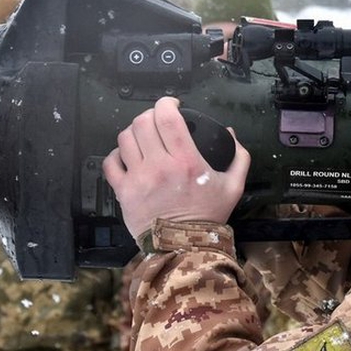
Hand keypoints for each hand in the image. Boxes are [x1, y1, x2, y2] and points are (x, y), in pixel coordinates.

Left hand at [103, 97, 250, 238]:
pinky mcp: (124, 191)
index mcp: (187, 161)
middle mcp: (160, 165)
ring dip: (134, 132)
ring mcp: (138, 178)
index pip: (169, 118)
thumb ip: (239, 157)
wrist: (185, 247)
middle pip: (143, 123)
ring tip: (143, 137)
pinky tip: (128, 156)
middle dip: (150, 115)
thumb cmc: (208, 217)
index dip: (167, 103)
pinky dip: (117, 154)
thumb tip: (231, 133)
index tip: (172, 104)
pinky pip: (111, 162)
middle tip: (158, 121)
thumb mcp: (234, 187)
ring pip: (125, 138)